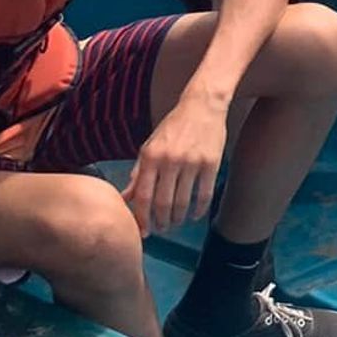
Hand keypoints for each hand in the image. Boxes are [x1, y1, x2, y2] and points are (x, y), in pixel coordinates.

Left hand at [124, 96, 228, 234]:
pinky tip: (195, 215)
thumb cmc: (173, 127)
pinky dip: (199, 209)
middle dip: (161, 222)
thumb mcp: (150, 146)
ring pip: (183, 202)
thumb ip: (138, 173)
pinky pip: (204, 194)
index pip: (143, 196)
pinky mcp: (211, 163)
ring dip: (178, 218)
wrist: (202, 106)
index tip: (143, 230)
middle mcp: (170, 160)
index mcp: (151, 156)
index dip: (142, 218)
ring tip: (176, 222)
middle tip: (161, 229)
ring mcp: (192, 162)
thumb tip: (125, 197)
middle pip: (163, 203)